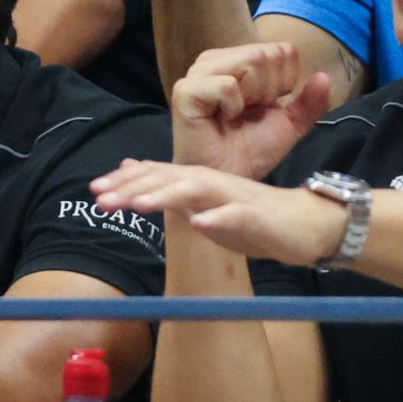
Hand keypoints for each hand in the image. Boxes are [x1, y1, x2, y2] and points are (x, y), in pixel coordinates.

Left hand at [90, 161, 345, 266]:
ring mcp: (235, 197)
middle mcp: (214, 182)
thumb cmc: (255, 219)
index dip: (125, 183)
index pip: (157, 176)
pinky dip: (218, 217)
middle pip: (168, 179)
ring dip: (166, 195)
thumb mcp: (208, 207)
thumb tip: (137, 185)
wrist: (308, 224)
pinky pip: (237, 214)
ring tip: (139, 205)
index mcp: (200, 182)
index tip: (94, 190)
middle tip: (100, 199)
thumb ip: (175, 194)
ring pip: (197, 190)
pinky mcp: (259, 215)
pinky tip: (198, 222)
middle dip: (132, 188)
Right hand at [167, 42, 329, 179]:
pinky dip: (233, 106)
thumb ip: (309, 102)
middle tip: (248, 114)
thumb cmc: (250, 151)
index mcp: (237, 60)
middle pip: (266, 54)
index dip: (283, 83)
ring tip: (235, 116)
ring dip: (253, 96)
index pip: (280, 50)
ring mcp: (198, 73)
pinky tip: (222, 119)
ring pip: (250, 62)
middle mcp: (215, 60)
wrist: (226, 179)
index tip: (263, 107)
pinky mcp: (186, 90)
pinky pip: (227, 85)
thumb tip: (324, 76)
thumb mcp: (289, 124)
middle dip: (268, 90)